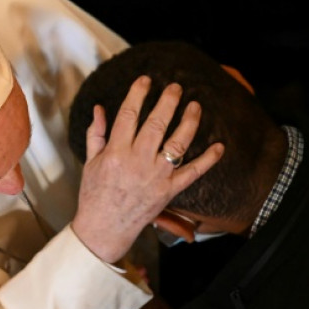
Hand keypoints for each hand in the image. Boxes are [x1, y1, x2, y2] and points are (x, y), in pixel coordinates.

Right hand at [72, 76, 223, 262]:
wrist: (104, 228)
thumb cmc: (94, 195)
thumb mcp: (90, 162)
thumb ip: (96, 134)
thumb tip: (99, 108)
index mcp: (115, 152)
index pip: (128, 115)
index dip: (138, 93)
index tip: (146, 80)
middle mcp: (137, 161)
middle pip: (156, 123)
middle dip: (168, 101)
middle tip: (176, 87)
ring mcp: (156, 176)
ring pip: (177, 143)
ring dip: (189, 122)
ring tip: (195, 106)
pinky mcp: (169, 191)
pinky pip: (193, 173)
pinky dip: (208, 160)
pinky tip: (219, 146)